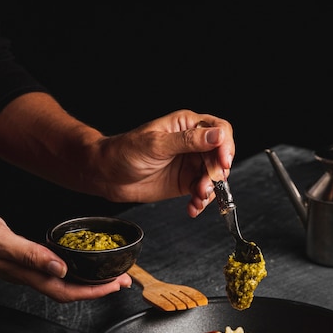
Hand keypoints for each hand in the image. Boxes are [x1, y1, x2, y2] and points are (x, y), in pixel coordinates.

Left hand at [0, 93, 234, 217]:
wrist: (106, 174)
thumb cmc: (124, 151)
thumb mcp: (156, 144)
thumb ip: (188, 141)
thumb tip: (217, 135)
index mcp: (187, 125)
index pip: (219, 130)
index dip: (226, 145)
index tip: (223, 162)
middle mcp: (192, 143)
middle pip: (220, 156)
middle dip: (217, 173)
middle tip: (206, 185)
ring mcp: (189, 163)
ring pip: (214, 176)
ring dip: (210, 189)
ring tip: (197, 198)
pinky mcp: (184, 182)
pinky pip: (202, 191)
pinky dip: (202, 201)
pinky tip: (193, 208)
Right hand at [0, 202, 131, 299]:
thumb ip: (29, 255)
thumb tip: (61, 268)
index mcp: (23, 271)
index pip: (67, 289)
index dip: (94, 291)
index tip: (116, 284)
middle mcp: (25, 272)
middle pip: (68, 288)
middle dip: (97, 287)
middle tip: (122, 278)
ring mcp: (21, 264)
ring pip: (60, 278)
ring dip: (85, 277)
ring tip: (106, 270)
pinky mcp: (17, 253)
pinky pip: (49, 265)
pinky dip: (68, 263)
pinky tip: (74, 255)